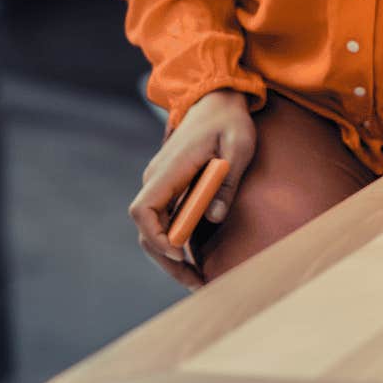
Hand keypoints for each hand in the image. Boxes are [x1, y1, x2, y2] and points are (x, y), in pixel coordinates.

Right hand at [128, 89, 256, 289]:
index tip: (181, 252)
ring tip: (199, 281)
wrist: (217, 99)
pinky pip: (166, 221)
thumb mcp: (239, 145)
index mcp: (169, 169)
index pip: (143, 210)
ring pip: (155, 229)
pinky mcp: (172, 189)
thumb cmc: (230, 121)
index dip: (157, 236)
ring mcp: (162, 184)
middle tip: (196, 283)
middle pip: (147, 229)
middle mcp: (157, 179)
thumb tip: (213, 217)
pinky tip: (197, 261)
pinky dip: (177, 243)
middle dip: (167, 260)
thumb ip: (227, 179)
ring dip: (171, 257)